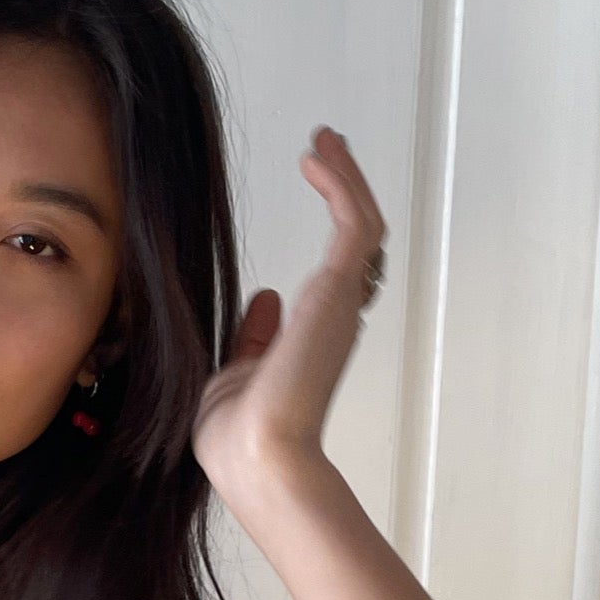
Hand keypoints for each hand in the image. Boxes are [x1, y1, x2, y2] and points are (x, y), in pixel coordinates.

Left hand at [190, 125, 386, 506]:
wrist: (256, 459)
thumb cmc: (240, 441)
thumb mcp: (236, 378)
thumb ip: (253, 339)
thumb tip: (263, 300)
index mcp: (314, 336)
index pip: (340, 271)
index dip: (335, 223)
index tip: (317, 181)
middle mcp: (336, 316)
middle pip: (359, 238)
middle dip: (347, 188)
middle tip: (328, 148)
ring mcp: (341, 303)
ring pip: (363, 222)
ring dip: (346, 176)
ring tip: (324, 139)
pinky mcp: (338, 291)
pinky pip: (354, 222)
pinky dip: (342, 183)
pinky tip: (318, 156)